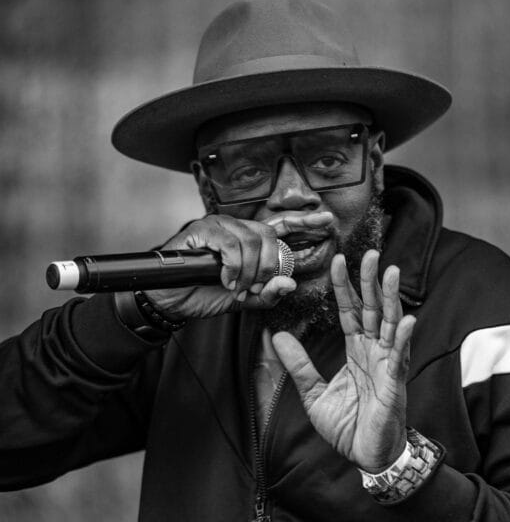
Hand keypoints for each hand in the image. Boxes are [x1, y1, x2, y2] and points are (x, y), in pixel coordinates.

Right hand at [144, 211, 333, 318]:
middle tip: (255, 287)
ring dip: (249, 270)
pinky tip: (225, 279)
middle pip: (271, 236)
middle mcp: (237, 227)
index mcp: (250, 240)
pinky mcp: (201, 229)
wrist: (170, 300)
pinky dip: (233, 264)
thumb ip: (268, 293)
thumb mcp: (244, 299)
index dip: (305, 222)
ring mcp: (219, 225)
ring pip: (252, 240)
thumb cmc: (204, 294)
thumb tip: (290, 282)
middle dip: (269, 266)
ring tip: (236, 286)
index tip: (328, 220)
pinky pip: (230, 242)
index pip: (282, 226)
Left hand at [271, 250, 416, 471]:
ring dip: (392, 298)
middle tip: (371, 253)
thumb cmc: (347, 426)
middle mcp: (376, 351)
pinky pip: (401, 356)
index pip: (351, 311)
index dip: (345, 287)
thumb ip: (298, 364)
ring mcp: (388, 364)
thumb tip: (277, 336)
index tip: (338, 260)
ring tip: (391, 272)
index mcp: (357, 351)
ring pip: (391, 324)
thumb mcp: (313, 393)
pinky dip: (405, 337)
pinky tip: (408, 319)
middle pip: (374, 309)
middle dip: (371, 281)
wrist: (366, 455)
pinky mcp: (396, 382)